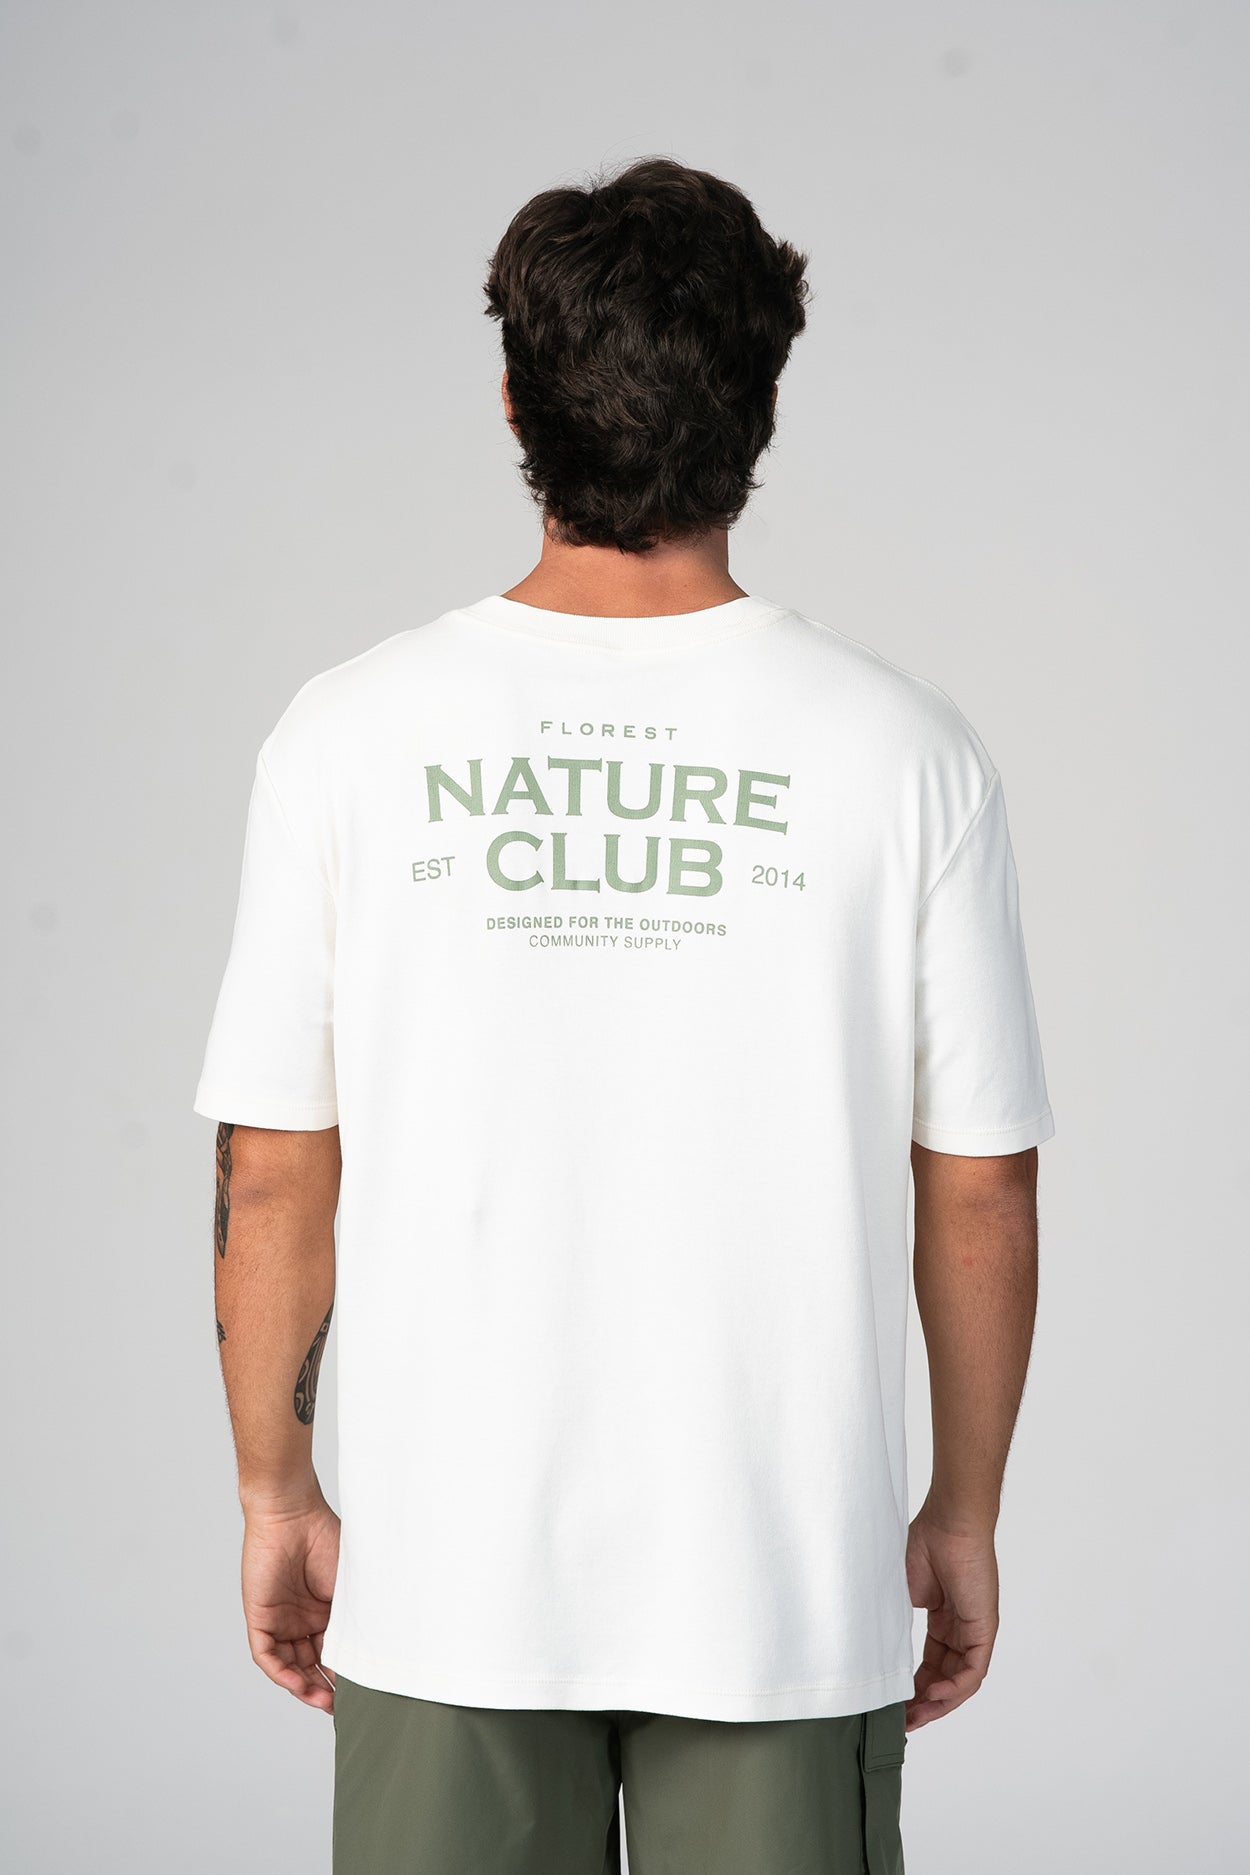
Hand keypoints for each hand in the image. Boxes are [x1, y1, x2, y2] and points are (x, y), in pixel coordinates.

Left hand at [241, 1489, 340, 1714]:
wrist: (293, 1514)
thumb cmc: (327, 1539)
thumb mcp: (350, 1586)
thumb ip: (356, 1619)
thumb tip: (374, 1654)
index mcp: (326, 1611)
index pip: (333, 1652)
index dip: (344, 1674)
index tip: (362, 1693)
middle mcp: (303, 1619)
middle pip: (311, 1665)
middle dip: (324, 1689)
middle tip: (340, 1707)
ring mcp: (281, 1619)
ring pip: (289, 1665)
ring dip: (303, 1687)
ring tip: (323, 1701)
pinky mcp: (260, 1617)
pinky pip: (267, 1655)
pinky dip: (280, 1672)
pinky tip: (296, 1684)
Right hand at [904, 1500, 998, 1731]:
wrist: (948, 1524)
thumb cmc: (923, 1544)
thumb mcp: (899, 1592)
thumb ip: (893, 1621)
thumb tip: (869, 1649)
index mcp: (942, 1619)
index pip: (930, 1665)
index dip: (911, 1687)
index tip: (892, 1706)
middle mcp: (961, 1629)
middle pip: (945, 1679)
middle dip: (923, 1704)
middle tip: (901, 1722)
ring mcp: (974, 1630)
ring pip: (960, 1681)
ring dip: (938, 1703)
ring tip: (915, 1717)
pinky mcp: (985, 1629)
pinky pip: (973, 1670)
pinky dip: (955, 1688)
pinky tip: (934, 1695)